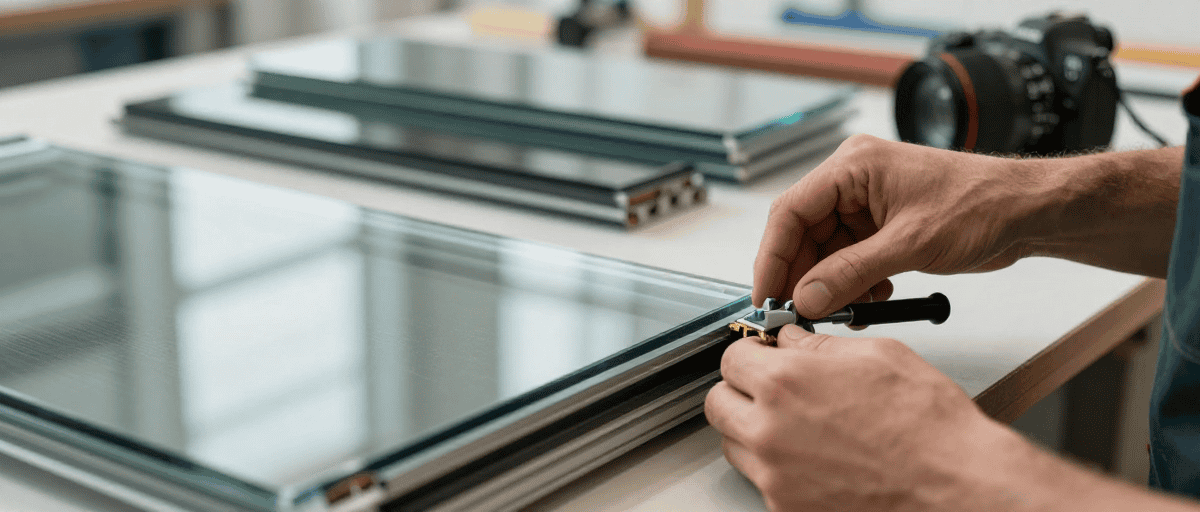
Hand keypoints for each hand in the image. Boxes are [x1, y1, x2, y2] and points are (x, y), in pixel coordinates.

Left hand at [704, 326, 1016, 511]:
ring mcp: (775, 477)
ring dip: (753, 431)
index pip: (731, 358)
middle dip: (740, 391)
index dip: (750, 353)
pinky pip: (762, 482)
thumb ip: (820, 346)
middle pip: (718, 403)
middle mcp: (769, 431)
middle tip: (769, 389)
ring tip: (796, 426)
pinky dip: (778, 469)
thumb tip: (793, 340)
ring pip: (734, 446)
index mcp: (785, 383)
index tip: (764, 356)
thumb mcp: (878, 356)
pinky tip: (815, 459)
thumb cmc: (929, 426)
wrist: (957, 488)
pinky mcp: (786, 509)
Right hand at [756, 134, 1050, 317]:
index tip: (767, 296)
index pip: (790, 211)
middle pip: (803, 233)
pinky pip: (849, 259)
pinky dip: (853, 284)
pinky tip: (871, 300)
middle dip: (801, 276)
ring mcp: (867, 204)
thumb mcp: (910, 244)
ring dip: (829, 285)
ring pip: (825, 251)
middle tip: (796, 315)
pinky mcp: (882, 227)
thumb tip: (806, 298)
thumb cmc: (981, 205)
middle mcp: (853, 181)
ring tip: (840, 312)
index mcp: (852, 166)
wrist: (1027, 211)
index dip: (773, 257)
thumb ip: (851, 273)